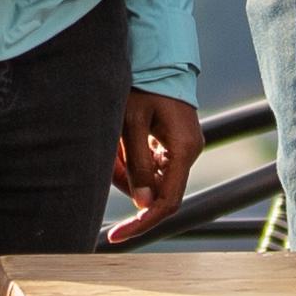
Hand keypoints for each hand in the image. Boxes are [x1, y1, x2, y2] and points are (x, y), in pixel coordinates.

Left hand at [108, 91, 206, 238]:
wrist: (158, 60)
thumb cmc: (144, 86)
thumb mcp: (132, 124)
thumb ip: (137, 165)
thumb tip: (141, 205)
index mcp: (184, 150)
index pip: (166, 202)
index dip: (141, 223)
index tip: (117, 236)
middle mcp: (189, 152)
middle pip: (156, 191)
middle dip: (126, 187)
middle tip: (105, 167)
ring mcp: (184, 149)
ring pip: (152, 179)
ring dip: (127, 173)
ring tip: (110, 150)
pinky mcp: (175, 144)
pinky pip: (153, 165)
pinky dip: (133, 163)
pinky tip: (120, 147)